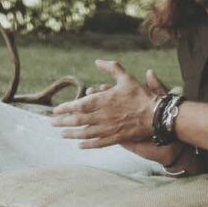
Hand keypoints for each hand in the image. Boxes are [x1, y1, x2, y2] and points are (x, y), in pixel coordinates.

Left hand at [48, 60, 164, 148]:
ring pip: (85, 133)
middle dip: (62, 122)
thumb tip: (97, 61)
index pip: (78, 105)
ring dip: (71, 134)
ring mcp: (109, 128)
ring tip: (61, 134)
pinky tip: (79, 145)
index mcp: (103, 100)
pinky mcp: (116, 138)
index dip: (65, 108)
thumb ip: (111, 68)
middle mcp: (103, 116)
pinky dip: (87, 145)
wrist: (155, 115)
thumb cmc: (140, 95)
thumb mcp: (126, 77)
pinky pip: (98, 143)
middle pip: (78, 120)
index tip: (55, 110)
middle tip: (51, 123)